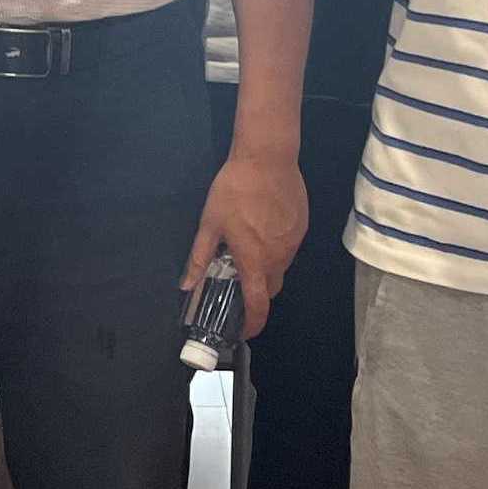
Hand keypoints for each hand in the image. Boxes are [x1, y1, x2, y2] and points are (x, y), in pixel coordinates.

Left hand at [185, 147, 307, 339]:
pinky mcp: (301, 227)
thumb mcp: (210, 224)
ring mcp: (293, 243)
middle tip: (238, 284)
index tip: (243, 331)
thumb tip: (186, 285)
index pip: (258, 306)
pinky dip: (276, 250)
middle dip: (256, 295)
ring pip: (281, 268)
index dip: (252, 324)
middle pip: (271, 289)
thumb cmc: (234, 190)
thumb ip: (199, 258)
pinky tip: (263, 230)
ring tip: (249, 251)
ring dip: (266, 269)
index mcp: (255, 262)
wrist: (268, 157)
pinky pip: (288, 249)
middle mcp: (279, 258)